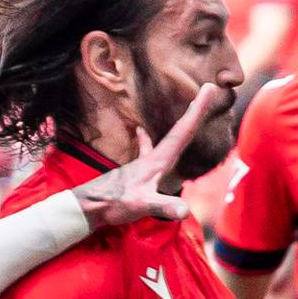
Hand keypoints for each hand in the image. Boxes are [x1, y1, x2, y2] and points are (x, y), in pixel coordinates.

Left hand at [71, 82, 224, 230]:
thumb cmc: (115, 203)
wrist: (88, 205)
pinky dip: (147, 138)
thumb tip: (186, 210)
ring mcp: (144, 163)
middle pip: (179, 130)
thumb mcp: (142, 205)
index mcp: (158, 161)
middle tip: (208, 88)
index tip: (209, 87)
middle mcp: (153, 158)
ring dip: (180, 123)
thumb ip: (164, 207)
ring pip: (166, 137)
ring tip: (188, 107)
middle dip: (195, 110)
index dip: (197, 111)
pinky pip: (147, 148)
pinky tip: (140, 130)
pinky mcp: (136, 171)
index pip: (182, 132)